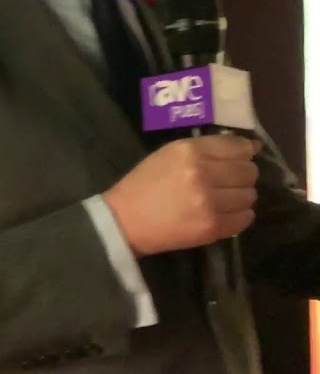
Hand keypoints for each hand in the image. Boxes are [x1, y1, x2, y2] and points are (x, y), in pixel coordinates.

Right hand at [102, 135, 262, 256]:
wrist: (124, 220)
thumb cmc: (144, 184)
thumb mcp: (168, 154)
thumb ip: (206, 148)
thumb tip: (250, 147)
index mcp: (189, 151)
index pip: (237, 147)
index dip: (244, 152)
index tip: (240, 157)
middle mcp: (203, 173)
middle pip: (249, 171)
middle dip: (242, 175)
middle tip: (227, 181)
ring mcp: (210, 202)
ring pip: (250, 195)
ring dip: (240, 196)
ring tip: (222, 199)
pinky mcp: (213, 226)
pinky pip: (245, 218)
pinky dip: (239, 215)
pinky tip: (222, 213)